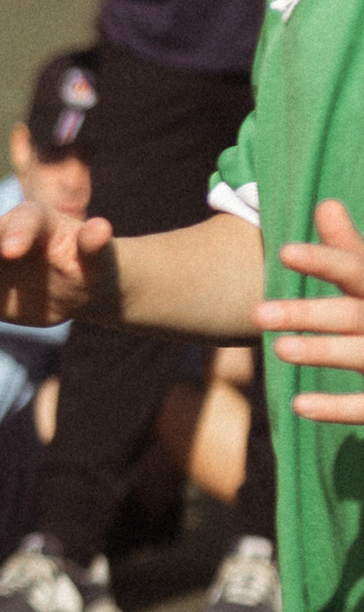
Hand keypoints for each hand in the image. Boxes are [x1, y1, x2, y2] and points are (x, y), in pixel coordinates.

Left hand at [258, 198, 363, 419]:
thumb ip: (351, 251)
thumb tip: (326, 205)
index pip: (357, 270)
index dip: (324, 260)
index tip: (284, 251)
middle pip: (353, 313)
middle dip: (308, 313)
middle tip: (256, 313)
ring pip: (362, 354)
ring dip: (323, 351)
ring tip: (279, 349)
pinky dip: (338, 407)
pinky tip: (299, 405)